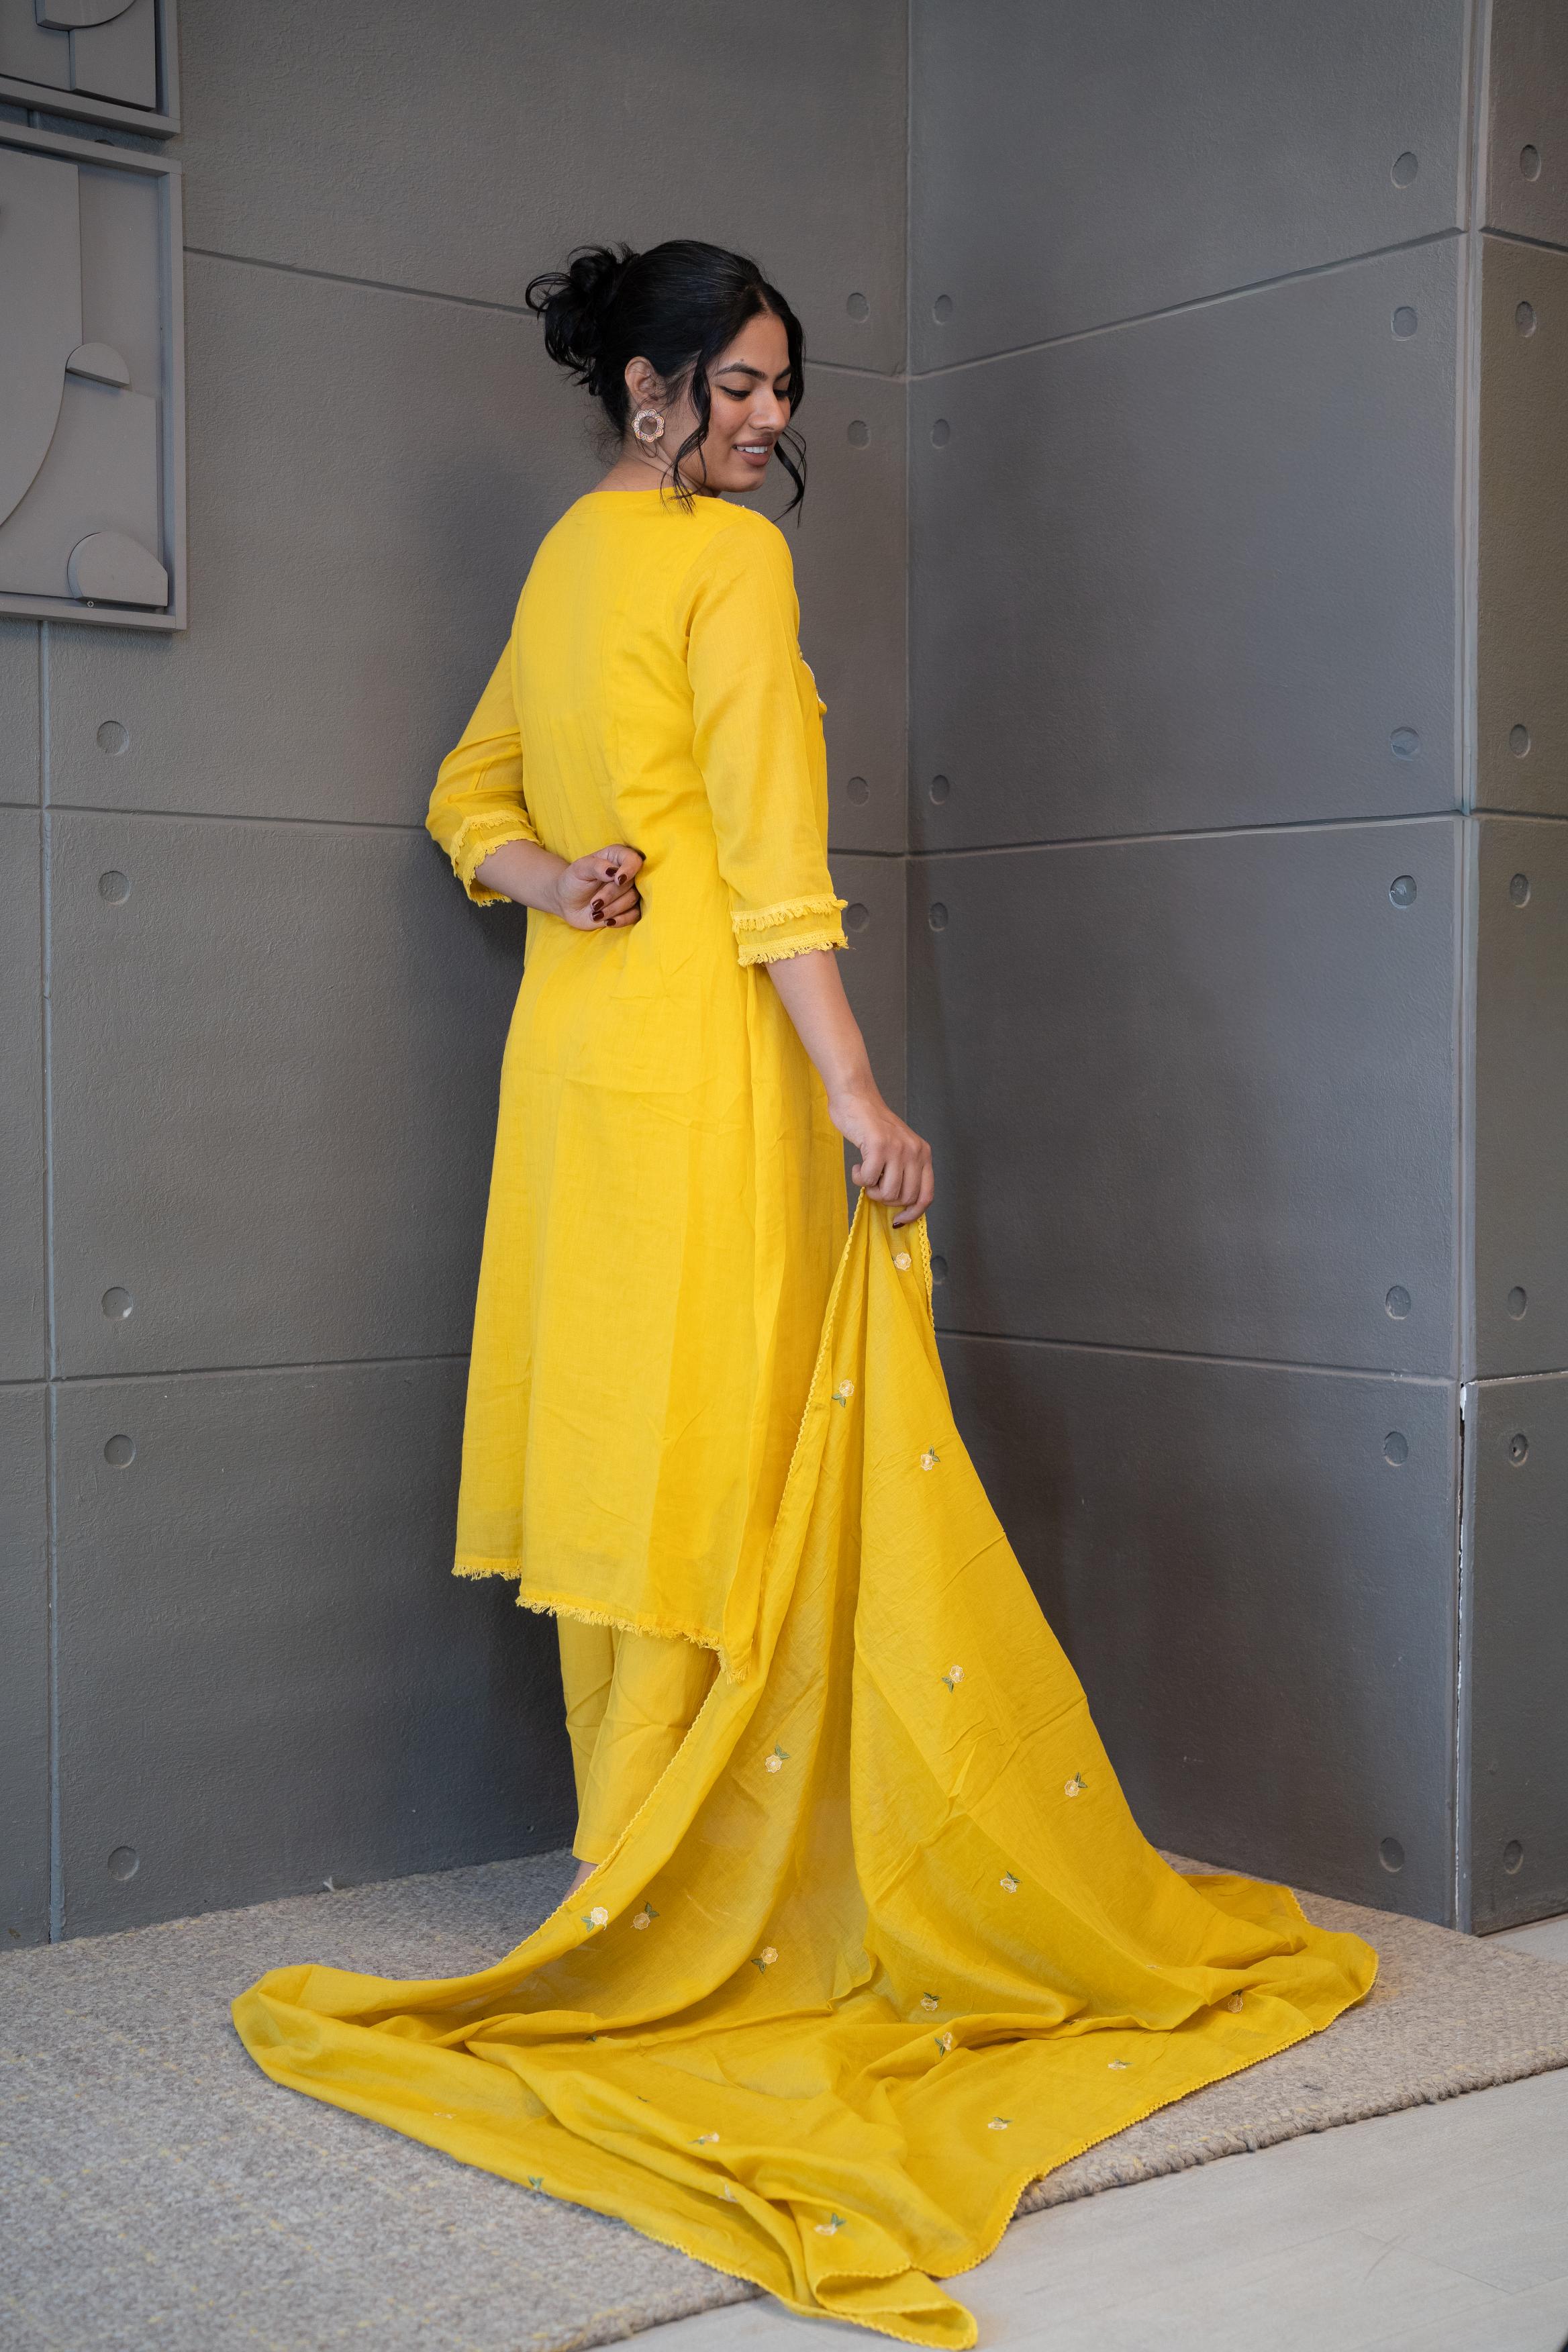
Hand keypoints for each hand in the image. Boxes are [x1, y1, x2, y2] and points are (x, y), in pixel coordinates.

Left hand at [553, 845, 643, 930]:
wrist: (567, 902)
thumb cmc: (573, 881)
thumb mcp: (579, 869)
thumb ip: (597, 867)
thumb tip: (613, 872)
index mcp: (616, 857)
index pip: (633, 860)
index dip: (629, 869)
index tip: (617, 880)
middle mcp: (625, 873)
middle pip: (631, 884)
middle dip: (611, 895)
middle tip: (593, 904)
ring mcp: (628, 892)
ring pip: (632, 900)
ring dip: (612, 909)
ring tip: (594, 913)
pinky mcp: (628, 909)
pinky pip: (635, 915)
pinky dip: (622, 920)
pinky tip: (607, 922)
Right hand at [828, 1086, 933, 1226]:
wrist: (856, 1098)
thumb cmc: (873, 1126)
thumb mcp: (899, 1148)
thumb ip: (904, 1171)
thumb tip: (901, 1206)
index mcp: (923, 1153)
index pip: (926, 1195)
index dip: (913, 1213)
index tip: (898, 1220)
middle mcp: (915, 1151)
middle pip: (905, 1198)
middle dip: (886, 1199)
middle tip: (874, 1185)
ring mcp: (898, 1149)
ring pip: (888, 1193)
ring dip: (871, 1190)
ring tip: (865, 1174)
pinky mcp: (879, 1146)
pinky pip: (868, 1180)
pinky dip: (859, 1178)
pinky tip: (856, 1165)